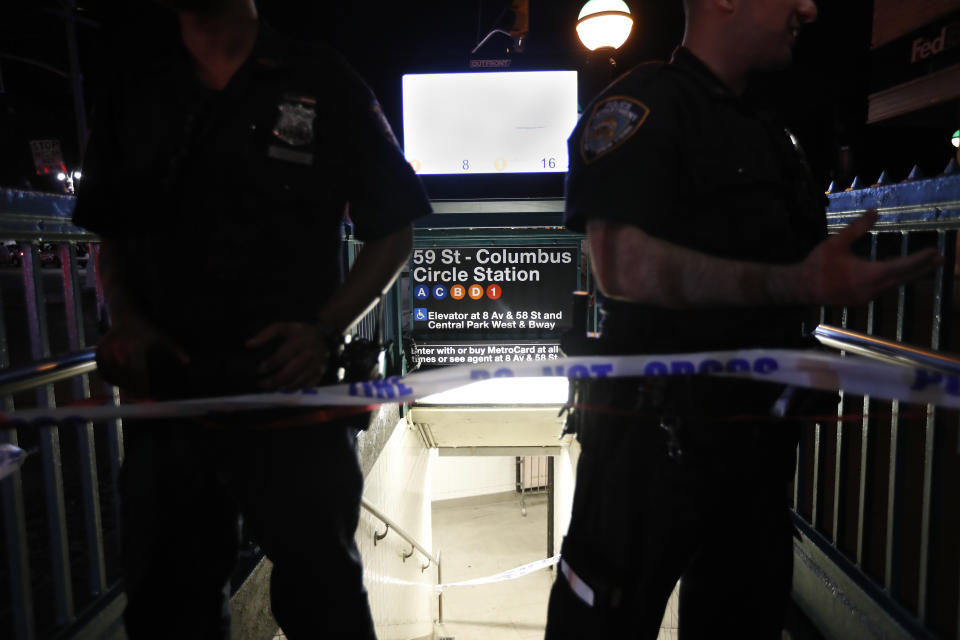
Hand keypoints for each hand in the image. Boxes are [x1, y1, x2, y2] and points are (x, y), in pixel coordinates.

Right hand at [96, 319, 188, 394]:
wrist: (125, 314)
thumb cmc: (146, 327)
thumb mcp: (162, 336)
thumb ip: (175, 350)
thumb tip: (188, 362)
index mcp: (136, 346)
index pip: (138, 371)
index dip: (141, 385)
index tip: (147, 395)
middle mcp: (120, 349)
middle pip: (124, 376)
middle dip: (131, 388)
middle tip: (138, 397)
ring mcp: (107, 350)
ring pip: (112, 374)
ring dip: (120, 385)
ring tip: (129, 392)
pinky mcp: (98, 351)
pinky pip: (102, 370)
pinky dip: (109, 379)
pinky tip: (118, 384)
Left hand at [246, 321, 331, 389]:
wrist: (323, 336)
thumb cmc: (297, 333)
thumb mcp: (282, 327)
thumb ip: (265, 334)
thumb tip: (248, 345)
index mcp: (298, 342)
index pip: (281, 357)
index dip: (269, 365)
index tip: (259, 370)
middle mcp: (309, 354)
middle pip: (289, 373)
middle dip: (273, 380)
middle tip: (262, 384)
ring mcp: (316, 366)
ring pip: (297, 382)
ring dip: (282, 387)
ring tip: (271, 387)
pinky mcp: (320, 374)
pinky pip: (305, 386)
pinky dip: (293, 389)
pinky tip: (284, 388)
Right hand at [789, 210, 941, 305]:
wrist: (801, 288)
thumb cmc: (818, 264)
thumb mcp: (836, 242)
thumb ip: (857, 228)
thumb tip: (875, 212)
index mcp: (869, 274)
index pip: (902, 266)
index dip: (920, 259)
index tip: (935, 252)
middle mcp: (873, 289)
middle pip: (903, 278)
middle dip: (922, 268)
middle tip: (940, 259)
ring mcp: (867, 297)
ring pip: (894, 285)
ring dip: (908, 274)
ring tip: (922, 264)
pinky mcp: (860, 300)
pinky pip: (883, 288)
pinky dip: (893, 279)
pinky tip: (894, 272)